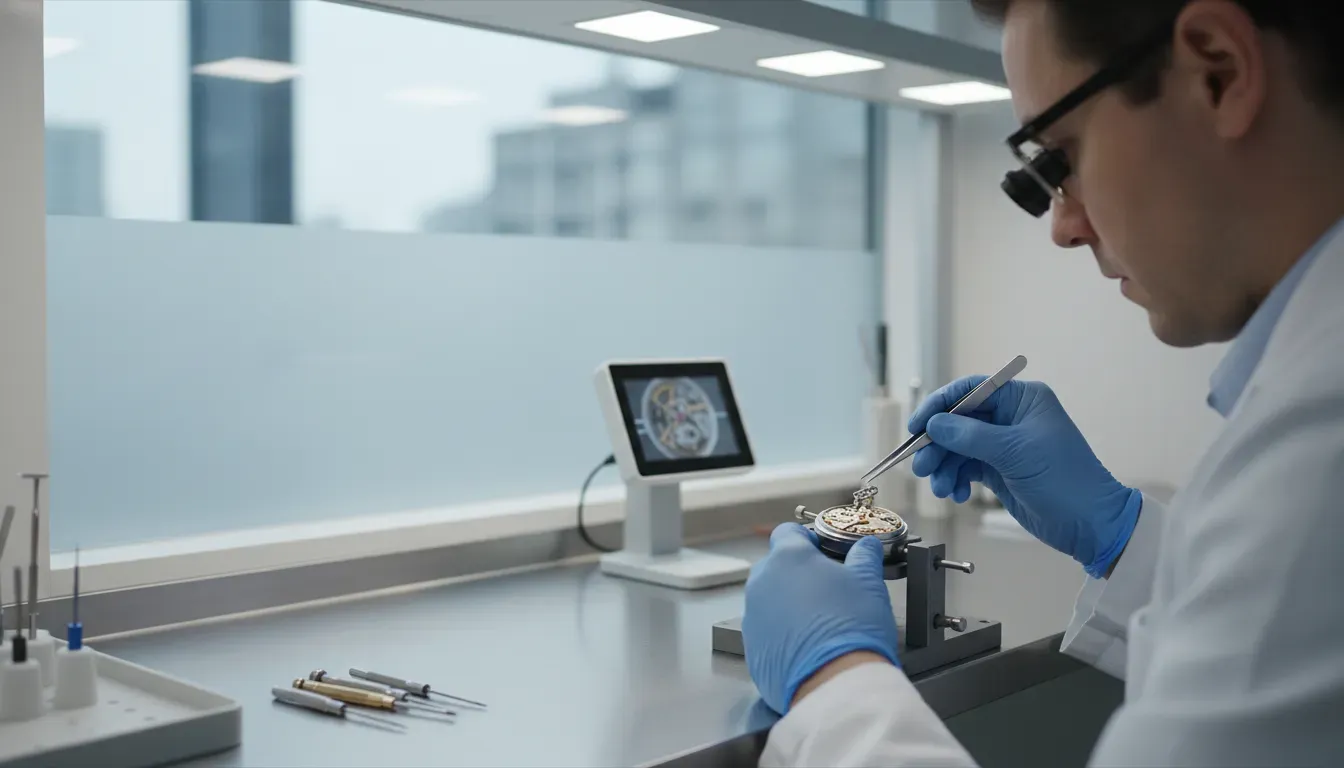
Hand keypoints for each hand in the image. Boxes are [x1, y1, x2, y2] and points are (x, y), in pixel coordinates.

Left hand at [741, 523, 899, 713]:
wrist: (835, 683)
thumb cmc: (852, 627)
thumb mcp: (869, 582)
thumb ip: (864, 556)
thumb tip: (867, 546)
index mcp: (787, 558)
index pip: (788, 532)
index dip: (808, 539)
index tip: (825, 551)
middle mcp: (761, 583)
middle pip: (776, 566)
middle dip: (798, 573)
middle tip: (827, 589)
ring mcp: (753, 616)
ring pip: (769, 600)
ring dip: (789, 604)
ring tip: (819, 621)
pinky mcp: (752, 648)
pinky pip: (767, 630)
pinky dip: (782, 632)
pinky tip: (808, 645)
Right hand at [908, 377, 1141, 577]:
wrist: (1089, 524)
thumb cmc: (1065, 480)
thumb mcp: (1016, 453)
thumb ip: (970, 436)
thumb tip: (934, 424)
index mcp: (1022, 399)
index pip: (971, 390)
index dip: (940, 405)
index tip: (917, 426)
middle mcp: (1011, 417)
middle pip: (959, 420)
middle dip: (938, 444)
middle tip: (922, 467)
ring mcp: (1004, 444)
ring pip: (958, 446)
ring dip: (944, 466)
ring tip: (940, 488)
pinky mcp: (1000, 469)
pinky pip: (966, 467)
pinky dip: (956, 479)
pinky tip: (957, 494)